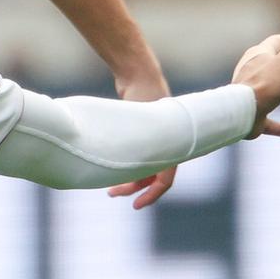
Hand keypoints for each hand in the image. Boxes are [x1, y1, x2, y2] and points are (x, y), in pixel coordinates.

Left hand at [106, 64, 177, 208]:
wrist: (138, 72)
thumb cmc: (141, 93)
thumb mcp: (139, 121)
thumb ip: (135, 143)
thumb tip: (121, 169)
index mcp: (171, 145)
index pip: (165, 180)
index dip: (152, 195)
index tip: (136, 206)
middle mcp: (166, 143)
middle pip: (151, 175)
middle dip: (133, 187)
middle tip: (112, 194)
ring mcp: (155, 137)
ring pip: (144, 166)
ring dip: (129, 177)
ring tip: (108, 186)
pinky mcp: (143, 131)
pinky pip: (138, 154)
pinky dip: (126, 163)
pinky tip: (109, 165)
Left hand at [231, 19, 279, 135]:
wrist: (240, 112)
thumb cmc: (266, 83)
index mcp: (258, 56)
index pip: (277, 42)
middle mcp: (251, 73)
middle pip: (271, 65)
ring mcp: (249, 95)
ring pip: (269, 90)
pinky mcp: (250, 117)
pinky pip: (266, 121)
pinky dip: (278, 125)